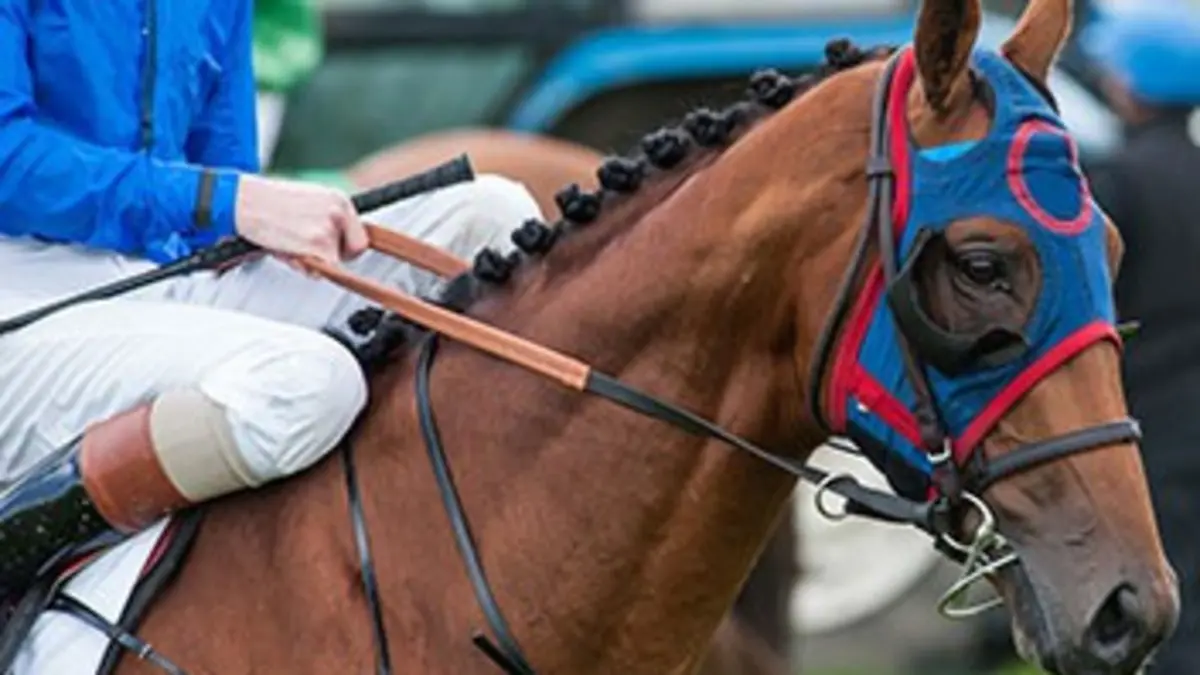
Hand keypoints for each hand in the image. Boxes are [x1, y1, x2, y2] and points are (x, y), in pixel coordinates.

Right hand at [234, 174, 368, 264]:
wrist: (243, 200)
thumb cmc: (268, 203)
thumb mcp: (309, 201)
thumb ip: (328, 220)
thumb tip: (340, 242)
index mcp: (339, 199)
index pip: (360, 233)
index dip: (346, 246)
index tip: (338, 251)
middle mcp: (339, 211)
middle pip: (357, 250)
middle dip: (337, 256)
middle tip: (313, 251)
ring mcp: (329, 228)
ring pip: (336, 262)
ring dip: (314, 262)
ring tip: (291, 244)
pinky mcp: (317, 244)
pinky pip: (322, 270)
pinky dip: (306, 268)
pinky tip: (289, 251)